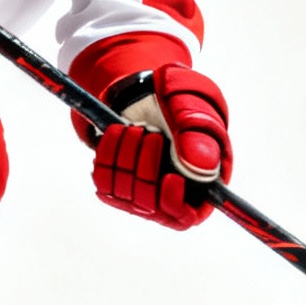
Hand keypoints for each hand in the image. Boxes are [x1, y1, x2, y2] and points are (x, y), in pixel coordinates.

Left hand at [93, 64, 231, 229]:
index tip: (170, 178)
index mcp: (201, 182)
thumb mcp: (194, 109)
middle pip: (151, 205)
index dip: (176, 203)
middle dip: (146, 167)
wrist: (150, 89)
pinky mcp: (118, 184)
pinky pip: (104, 183)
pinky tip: (117, 134)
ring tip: (133, 129)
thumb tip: (201, 166)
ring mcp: (143, 191)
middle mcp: (171, 194)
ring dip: (126, 158)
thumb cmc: (181, 98)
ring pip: (125, 195)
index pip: (187, 216)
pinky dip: (107, 156)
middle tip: (149, 134)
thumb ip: (198, 135)